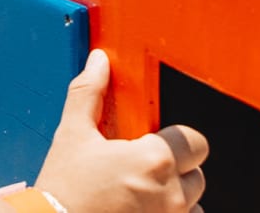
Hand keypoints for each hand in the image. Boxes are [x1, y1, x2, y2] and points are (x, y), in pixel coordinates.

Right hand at [35, 49, 206, 212]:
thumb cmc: (62, 191)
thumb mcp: (72, 134)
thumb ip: (90, 93)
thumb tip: (99, 62)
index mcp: (155, 161)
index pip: (195, 141)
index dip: (176, 140)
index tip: (153, 143)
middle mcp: (171, 195)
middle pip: (197, 174)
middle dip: (175, 169)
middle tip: (140, 170)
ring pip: (193, 204)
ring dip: (175, 198)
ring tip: (140, 194)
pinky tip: (141, 210)